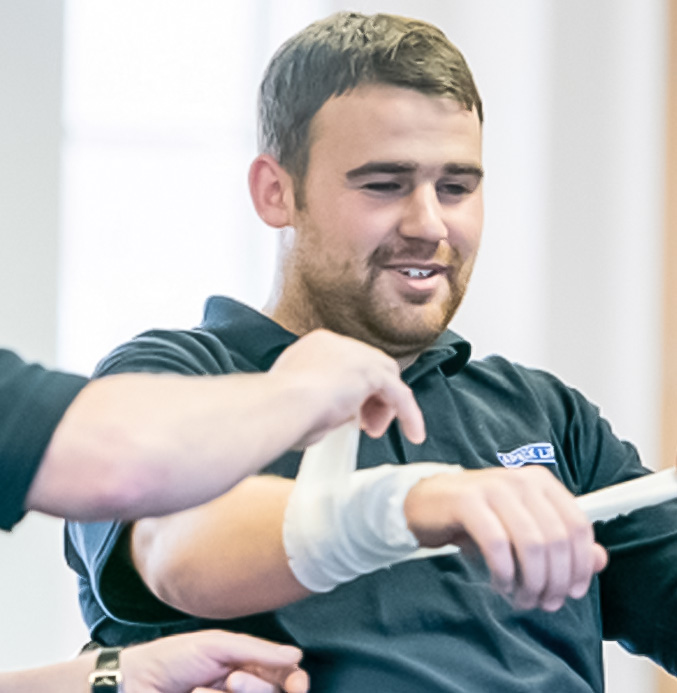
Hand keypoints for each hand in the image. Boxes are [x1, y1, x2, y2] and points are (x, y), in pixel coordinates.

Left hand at [121, 630, 308, 692]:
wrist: (133, 684)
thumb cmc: (172, 659)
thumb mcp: (216, 646)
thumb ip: (257, 651)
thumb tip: (296, 656)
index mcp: (246, 664)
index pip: (284, 674)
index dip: (296, 681)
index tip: (298, 686)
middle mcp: (242, 687)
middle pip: (271, 692)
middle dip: (256, 687)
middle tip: (231, 681)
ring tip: (202, 691)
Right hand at [270, 329, 424, 445]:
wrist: (280, 405)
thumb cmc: (279, 411)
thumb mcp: (301, 403)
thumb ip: (324, 405)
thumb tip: (337, 418)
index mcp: (315, 347)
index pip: (345, 365)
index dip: (353, 391)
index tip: (350, 413)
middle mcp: (336, 344)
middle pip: (369, 367)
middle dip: (371, 398)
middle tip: (366, 424)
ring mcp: (355, 355)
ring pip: (387, 378)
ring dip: (387, 406)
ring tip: (376, 431)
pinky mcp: (371, 372)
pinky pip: (399, 394)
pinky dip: (408, 415)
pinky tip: (413, 434)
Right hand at [403, 465, 607, 611]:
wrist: (426, 503)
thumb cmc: (477, 518)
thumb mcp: (523, 529)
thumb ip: (562, 543)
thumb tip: (600, 559)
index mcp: (540, 482)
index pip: (578, 525)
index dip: (581, 564)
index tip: (574, 591)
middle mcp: (520, 480)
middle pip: (556, 538)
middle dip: (555, 580)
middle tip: (545, 602)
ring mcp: (493, 488)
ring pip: (531, 544)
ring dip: (531, 582)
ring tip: (522, 598)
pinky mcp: (467, 501)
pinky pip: (497, 545)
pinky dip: (504, 573)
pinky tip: (500, 584)